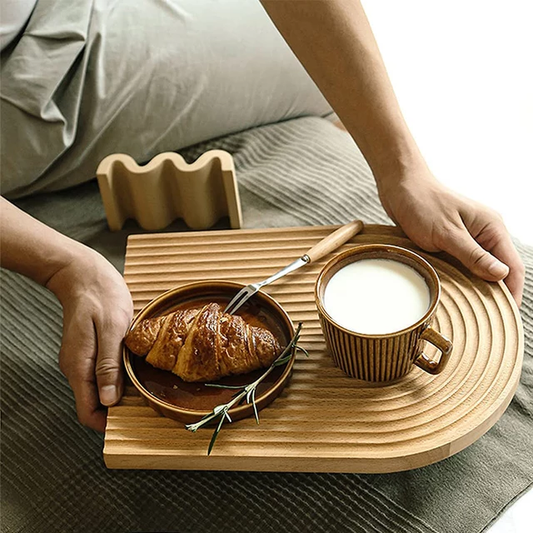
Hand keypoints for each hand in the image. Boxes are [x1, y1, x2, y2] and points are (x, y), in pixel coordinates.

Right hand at [47, 246, 132, 431]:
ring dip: (116, 392)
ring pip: (96, 389)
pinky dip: (114, 376)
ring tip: (139, 384)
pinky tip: (130, 367)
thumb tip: (110, 400)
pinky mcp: (86, 351)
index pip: (87, 412)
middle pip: (92, 403)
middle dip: (116, 408)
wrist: (83, 273)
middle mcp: (75, 367)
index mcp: (79, 366)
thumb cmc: (100, 296)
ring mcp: (79, 359)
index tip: (130, 419)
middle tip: (142, 400)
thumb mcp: (113, 329)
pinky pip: (99, 373)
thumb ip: (109, 366)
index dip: (107, 422)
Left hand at [377, 168, 524, 305]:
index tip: (506, 315)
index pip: (512, 267)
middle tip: (486, 319)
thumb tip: (501, 275)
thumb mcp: (447, 233)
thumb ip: (473, 255)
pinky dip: (461, 279)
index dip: (512, 293)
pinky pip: (463, 266)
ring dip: (476, 288)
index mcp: (492, 228)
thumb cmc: (422, 204)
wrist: (399, 187)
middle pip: (498, 272)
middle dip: (494, 294)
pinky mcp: (452, 243)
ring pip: (479, 271)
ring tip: (470, 310)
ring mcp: (468, 239)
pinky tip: (454, 293)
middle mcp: (484, 234)